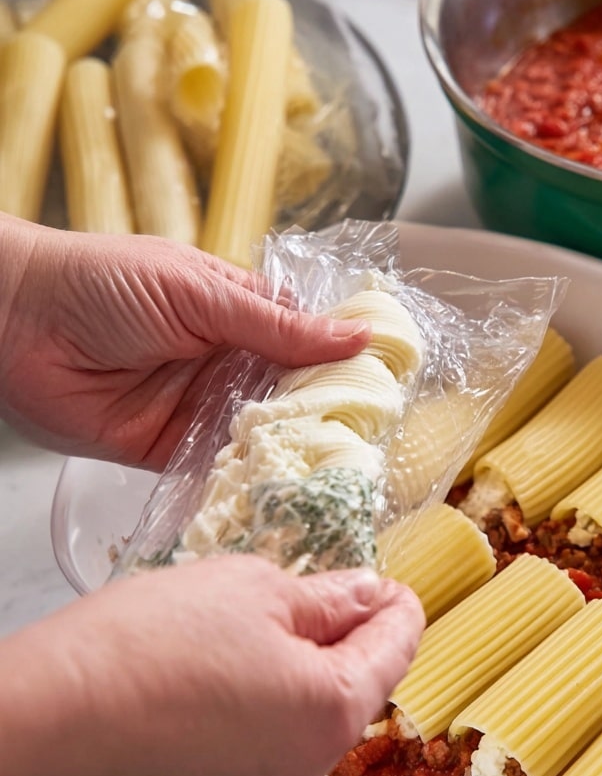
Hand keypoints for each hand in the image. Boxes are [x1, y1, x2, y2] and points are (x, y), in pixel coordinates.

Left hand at [0, 215, 369, 467]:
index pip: (310, 341)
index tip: (391, 390)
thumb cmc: (101, 283)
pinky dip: (248, 479)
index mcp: (241, 313)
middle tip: (376, 444)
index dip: (347, 363)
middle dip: (329, 416)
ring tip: (345, 474)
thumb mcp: (200, 293)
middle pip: (295, 396)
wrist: (14, 323)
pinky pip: (220, 469)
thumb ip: (276, 324)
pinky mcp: (172, 452)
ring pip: (264, 436)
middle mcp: (229, 364)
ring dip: (295, 452)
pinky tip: (287, 492)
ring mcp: (203, 410)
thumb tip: (357, 336)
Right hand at [0, 557, 424, 775]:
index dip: (398, 607)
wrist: (41, 729)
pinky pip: (255, 744)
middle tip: (323, 591)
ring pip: (301, 719)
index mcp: (333, 710)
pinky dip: (255, 706)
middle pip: (352, 690)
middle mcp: (308, 767)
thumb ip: (325, 597)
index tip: (391, 583)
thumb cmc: (147, 648)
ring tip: (258, 625)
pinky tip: (215, 672)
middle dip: (346, 639)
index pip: (395, 650)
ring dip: (298, 672)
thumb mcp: (252, 590)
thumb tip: (366, 596)